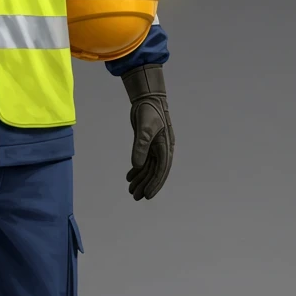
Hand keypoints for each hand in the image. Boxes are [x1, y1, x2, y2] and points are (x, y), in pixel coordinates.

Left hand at [121, 65, 174, 199]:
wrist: (148, 98)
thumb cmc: (149, 111)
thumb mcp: (144, 127)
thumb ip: (140, 145)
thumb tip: (137, 165)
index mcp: (166, 146)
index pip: (161, 170)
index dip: (155, 184)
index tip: (148, 195)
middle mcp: (162, 149)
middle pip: (154, 172)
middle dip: (146, 185)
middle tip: (136, 197)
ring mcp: (155, 147)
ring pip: (148, 168)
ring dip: (140, 179)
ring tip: (131, 191)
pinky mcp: (148, 144)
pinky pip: (143, 161)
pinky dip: (137, 170)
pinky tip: (129, 178)